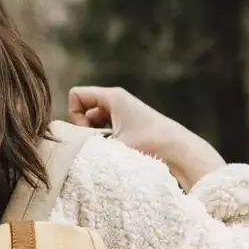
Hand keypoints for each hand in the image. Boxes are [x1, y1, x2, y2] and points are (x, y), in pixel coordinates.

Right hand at [67, 86, 226, 188]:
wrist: (180, 151)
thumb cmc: (148, 144)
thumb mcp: (113, 145)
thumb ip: (86, 145)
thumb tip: (68, 151)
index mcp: (113, 96)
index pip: (76, 95)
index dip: (75, 115)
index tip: (88, 132)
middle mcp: (118, 100)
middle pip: (84, 108)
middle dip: (84, 128)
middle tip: (98, 145)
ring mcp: (124, 112)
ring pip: (94, 120)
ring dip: (96, 137)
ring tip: (109, 151)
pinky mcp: (130, 124)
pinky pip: (106, 128)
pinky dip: (106, 140)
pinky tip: (117, 153)